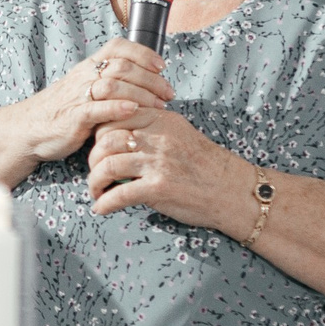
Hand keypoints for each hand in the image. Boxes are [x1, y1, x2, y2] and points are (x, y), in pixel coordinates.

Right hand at [16, 40, 172, 162]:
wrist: (30, 128)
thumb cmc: (63, 110)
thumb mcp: (85, 89)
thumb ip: (109, 83)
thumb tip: (143, 81)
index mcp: (88, 66)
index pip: (118, 47)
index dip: (143, 53)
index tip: (161, 66)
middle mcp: (84, 76)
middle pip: (122, 66)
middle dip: (151, 79)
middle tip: (168, 93)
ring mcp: (78, 96)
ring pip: (113, 85)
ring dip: (141, 94)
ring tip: (158, 105)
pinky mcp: (73, 117)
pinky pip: (97, 108)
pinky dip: (117, 108)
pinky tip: (134, 110)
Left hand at [86, 104, 243, 225]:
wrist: (232, 190)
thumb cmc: (204, 164)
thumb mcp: (178, 133)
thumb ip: (150, 129)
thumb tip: (116, 136)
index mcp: (160, 119)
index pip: (114, 116)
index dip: (99, 134)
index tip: (99, 149)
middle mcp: (157, 137)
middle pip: (105, 140)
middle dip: (93, 159)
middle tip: (95, 173)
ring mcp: (157, 162)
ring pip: (107, 166)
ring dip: (94, 182)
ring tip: (96, 192)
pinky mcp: (158, 188)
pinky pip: (119, 194)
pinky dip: (104, 204)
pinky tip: (101, 208)